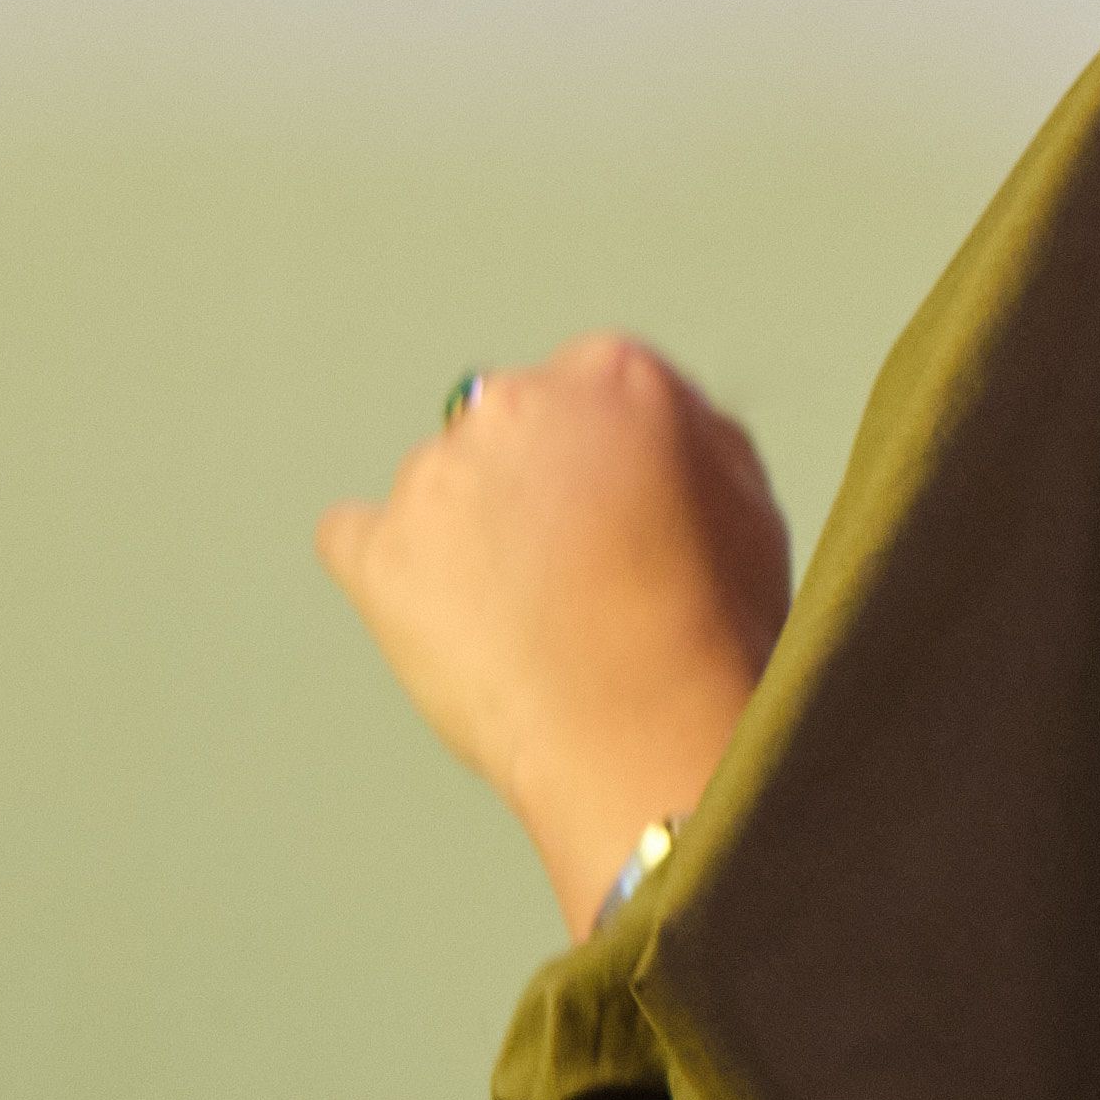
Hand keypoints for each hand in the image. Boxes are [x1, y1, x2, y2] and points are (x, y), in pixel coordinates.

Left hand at [318, 333, 788, 932]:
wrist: (647, 725)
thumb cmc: (715, 623)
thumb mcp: (747, 497)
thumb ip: (687, 437)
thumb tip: (647, 431)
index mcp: (615, 374)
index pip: (591, 383)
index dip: (609, 454)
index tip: (621, 509)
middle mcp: (516, 402)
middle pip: (507, 421)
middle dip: (531, 477)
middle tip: (572, 564)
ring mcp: (435, 475)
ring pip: (439, 482)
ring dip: (468, 527)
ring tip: (524, 616)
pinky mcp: (377, 550)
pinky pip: (353, 535)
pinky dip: (385, 564)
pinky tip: (432, 608)